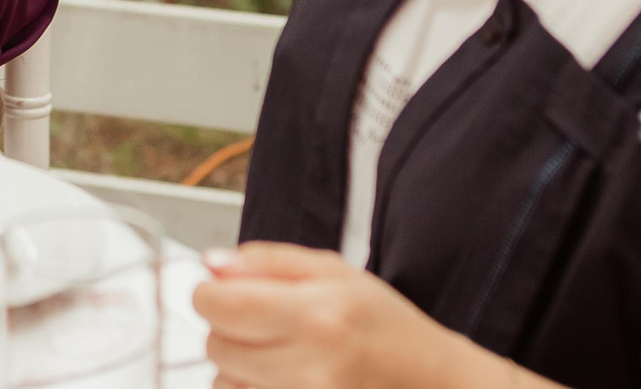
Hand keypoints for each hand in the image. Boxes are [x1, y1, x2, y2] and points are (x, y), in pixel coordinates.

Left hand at [192, 242, 511, 388]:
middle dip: (227, 328)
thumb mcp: (336, 273)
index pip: (220, 306)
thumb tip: (211, 264)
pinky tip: (281, 377)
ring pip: (223, 383)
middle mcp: (309, 369)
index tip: (220, 291)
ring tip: (279, 354)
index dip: (209, 293)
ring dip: (238, 366)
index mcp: (317, 317)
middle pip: (216, 346)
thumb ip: (268, 262)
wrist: (432, 383)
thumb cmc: (386, 328)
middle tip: (262, 322)